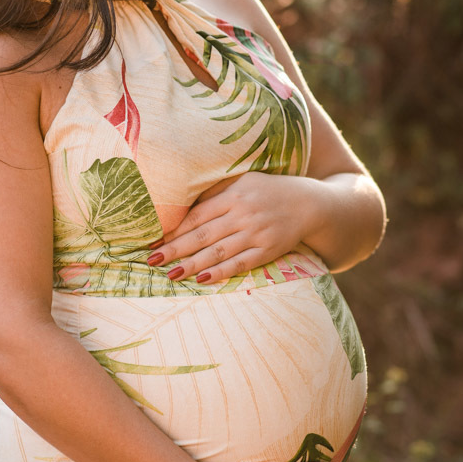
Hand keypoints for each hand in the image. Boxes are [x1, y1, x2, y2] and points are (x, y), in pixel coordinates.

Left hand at [148, 172, 321, 284]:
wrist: (310, 204)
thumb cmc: (269, 191)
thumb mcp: (243, 181)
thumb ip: (216, 192)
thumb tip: (183, 206)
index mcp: (234, 194)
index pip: (197, 215)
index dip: (174, 230)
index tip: (154, 241)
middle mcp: (243, 213)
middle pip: (203, 234)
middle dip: (175, 249)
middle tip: (152, 260)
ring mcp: (256, 233)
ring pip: (218, 252)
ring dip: (193, 265)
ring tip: (171, 274)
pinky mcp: (268, 250)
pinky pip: (240, 264)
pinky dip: (220, 272)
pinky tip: (202, 280)